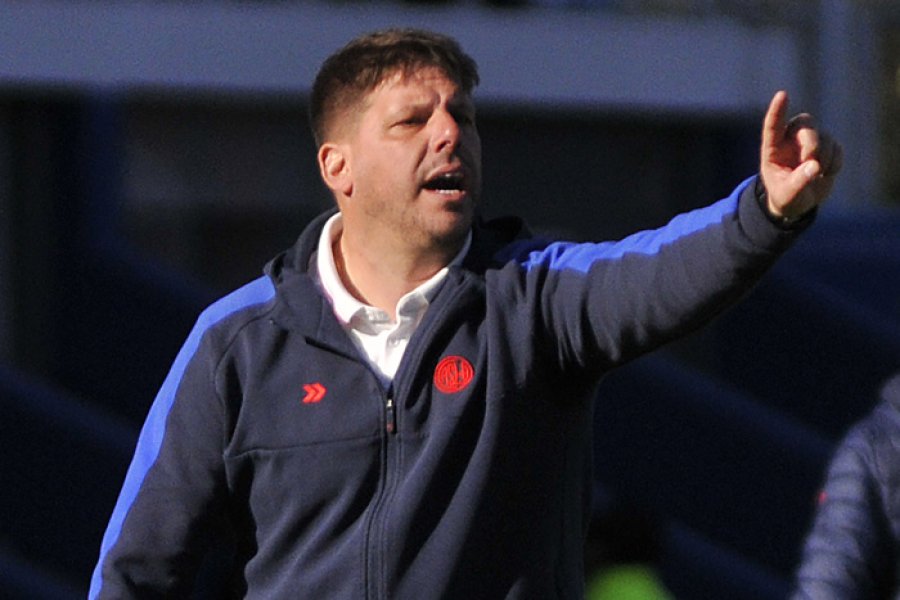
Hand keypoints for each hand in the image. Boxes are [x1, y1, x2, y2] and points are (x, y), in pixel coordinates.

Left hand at [760, 90, 842, 219]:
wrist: (799, 202)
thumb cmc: (786, 197)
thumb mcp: (787, 195)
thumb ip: (798, 182)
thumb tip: (815, 167)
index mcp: (773, 149)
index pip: (773, 126)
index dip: (777, 110)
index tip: (782, 95)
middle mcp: (791, 140)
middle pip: (805, 126)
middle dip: (812, 143)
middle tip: (812, 161)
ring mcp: (810, 141)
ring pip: (824, 137)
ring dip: (825, 157)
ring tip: (817, 175)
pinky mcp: (828, 147)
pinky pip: (837, 148)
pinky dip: (835, 162)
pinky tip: (826, 174)